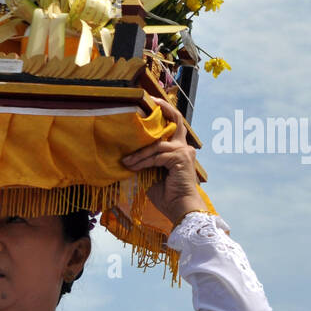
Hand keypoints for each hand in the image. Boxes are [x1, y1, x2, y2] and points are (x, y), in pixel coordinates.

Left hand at [120, 96, 205, 223]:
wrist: (180, 209)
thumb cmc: (168, 196)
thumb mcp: (151, 175)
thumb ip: (145, 162)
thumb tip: (127, 155)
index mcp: (179, 150)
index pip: (172, 127)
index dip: (163, 114)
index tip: (150, 104)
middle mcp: (184, 147)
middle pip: (176, 119)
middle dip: (163, 107)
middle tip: (149, 100)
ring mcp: (184, 152)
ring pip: (157, 144)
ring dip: (139, 153)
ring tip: (126, 161)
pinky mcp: (181, 158)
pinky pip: (157, 156)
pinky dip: (143, 161)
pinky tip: (133, 167)